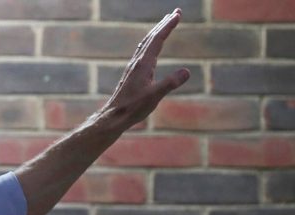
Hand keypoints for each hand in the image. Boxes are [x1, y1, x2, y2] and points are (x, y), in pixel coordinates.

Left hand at [102, 8, 190, 129]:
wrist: (114, 116)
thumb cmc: (133, 107)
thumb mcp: (155, 96)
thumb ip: (170, 83)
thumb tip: (187, 71)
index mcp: (143, 64)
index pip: (157, 40)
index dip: (168, 26)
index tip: (177, 14)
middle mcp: (137, 63)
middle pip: (151, 38)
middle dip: (163, 24)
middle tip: (176, 12)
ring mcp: (133, 68)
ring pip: (145, 44)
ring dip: (156, 32)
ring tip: (164, 24)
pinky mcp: (131, 75)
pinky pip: (141, 53)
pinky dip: (149, 44)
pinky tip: (150, 47)